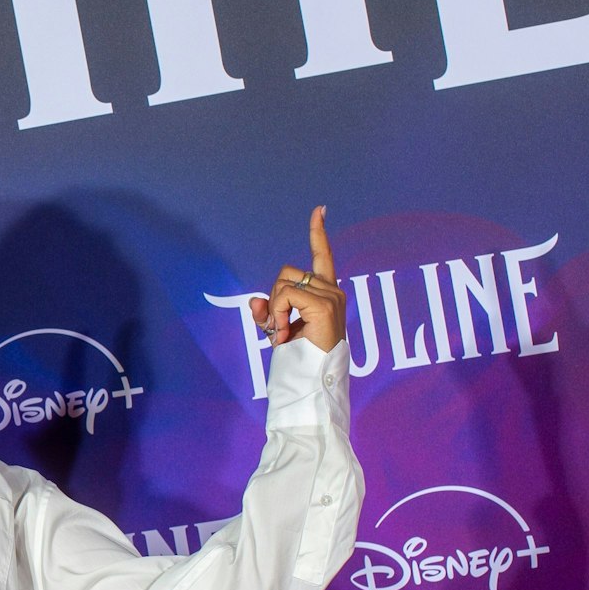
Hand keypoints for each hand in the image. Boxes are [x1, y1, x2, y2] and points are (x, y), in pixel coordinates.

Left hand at [248, 207, 345, 351]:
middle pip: (286, 273)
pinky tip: (285, 331)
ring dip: (275, 308)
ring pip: (283, 284)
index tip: (320, 210)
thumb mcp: (279, 330)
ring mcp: (331, 297)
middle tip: (278, 327)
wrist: (314, 379)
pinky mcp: (325, 306)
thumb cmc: (300, 357)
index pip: (323, 256)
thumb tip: (254, 300)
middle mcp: (333, 291)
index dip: (318, 233)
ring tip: (284, 332)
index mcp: (326, 293)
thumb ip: (267, 312)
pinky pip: (286, 296)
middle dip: (274, 298)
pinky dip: (278, 312)